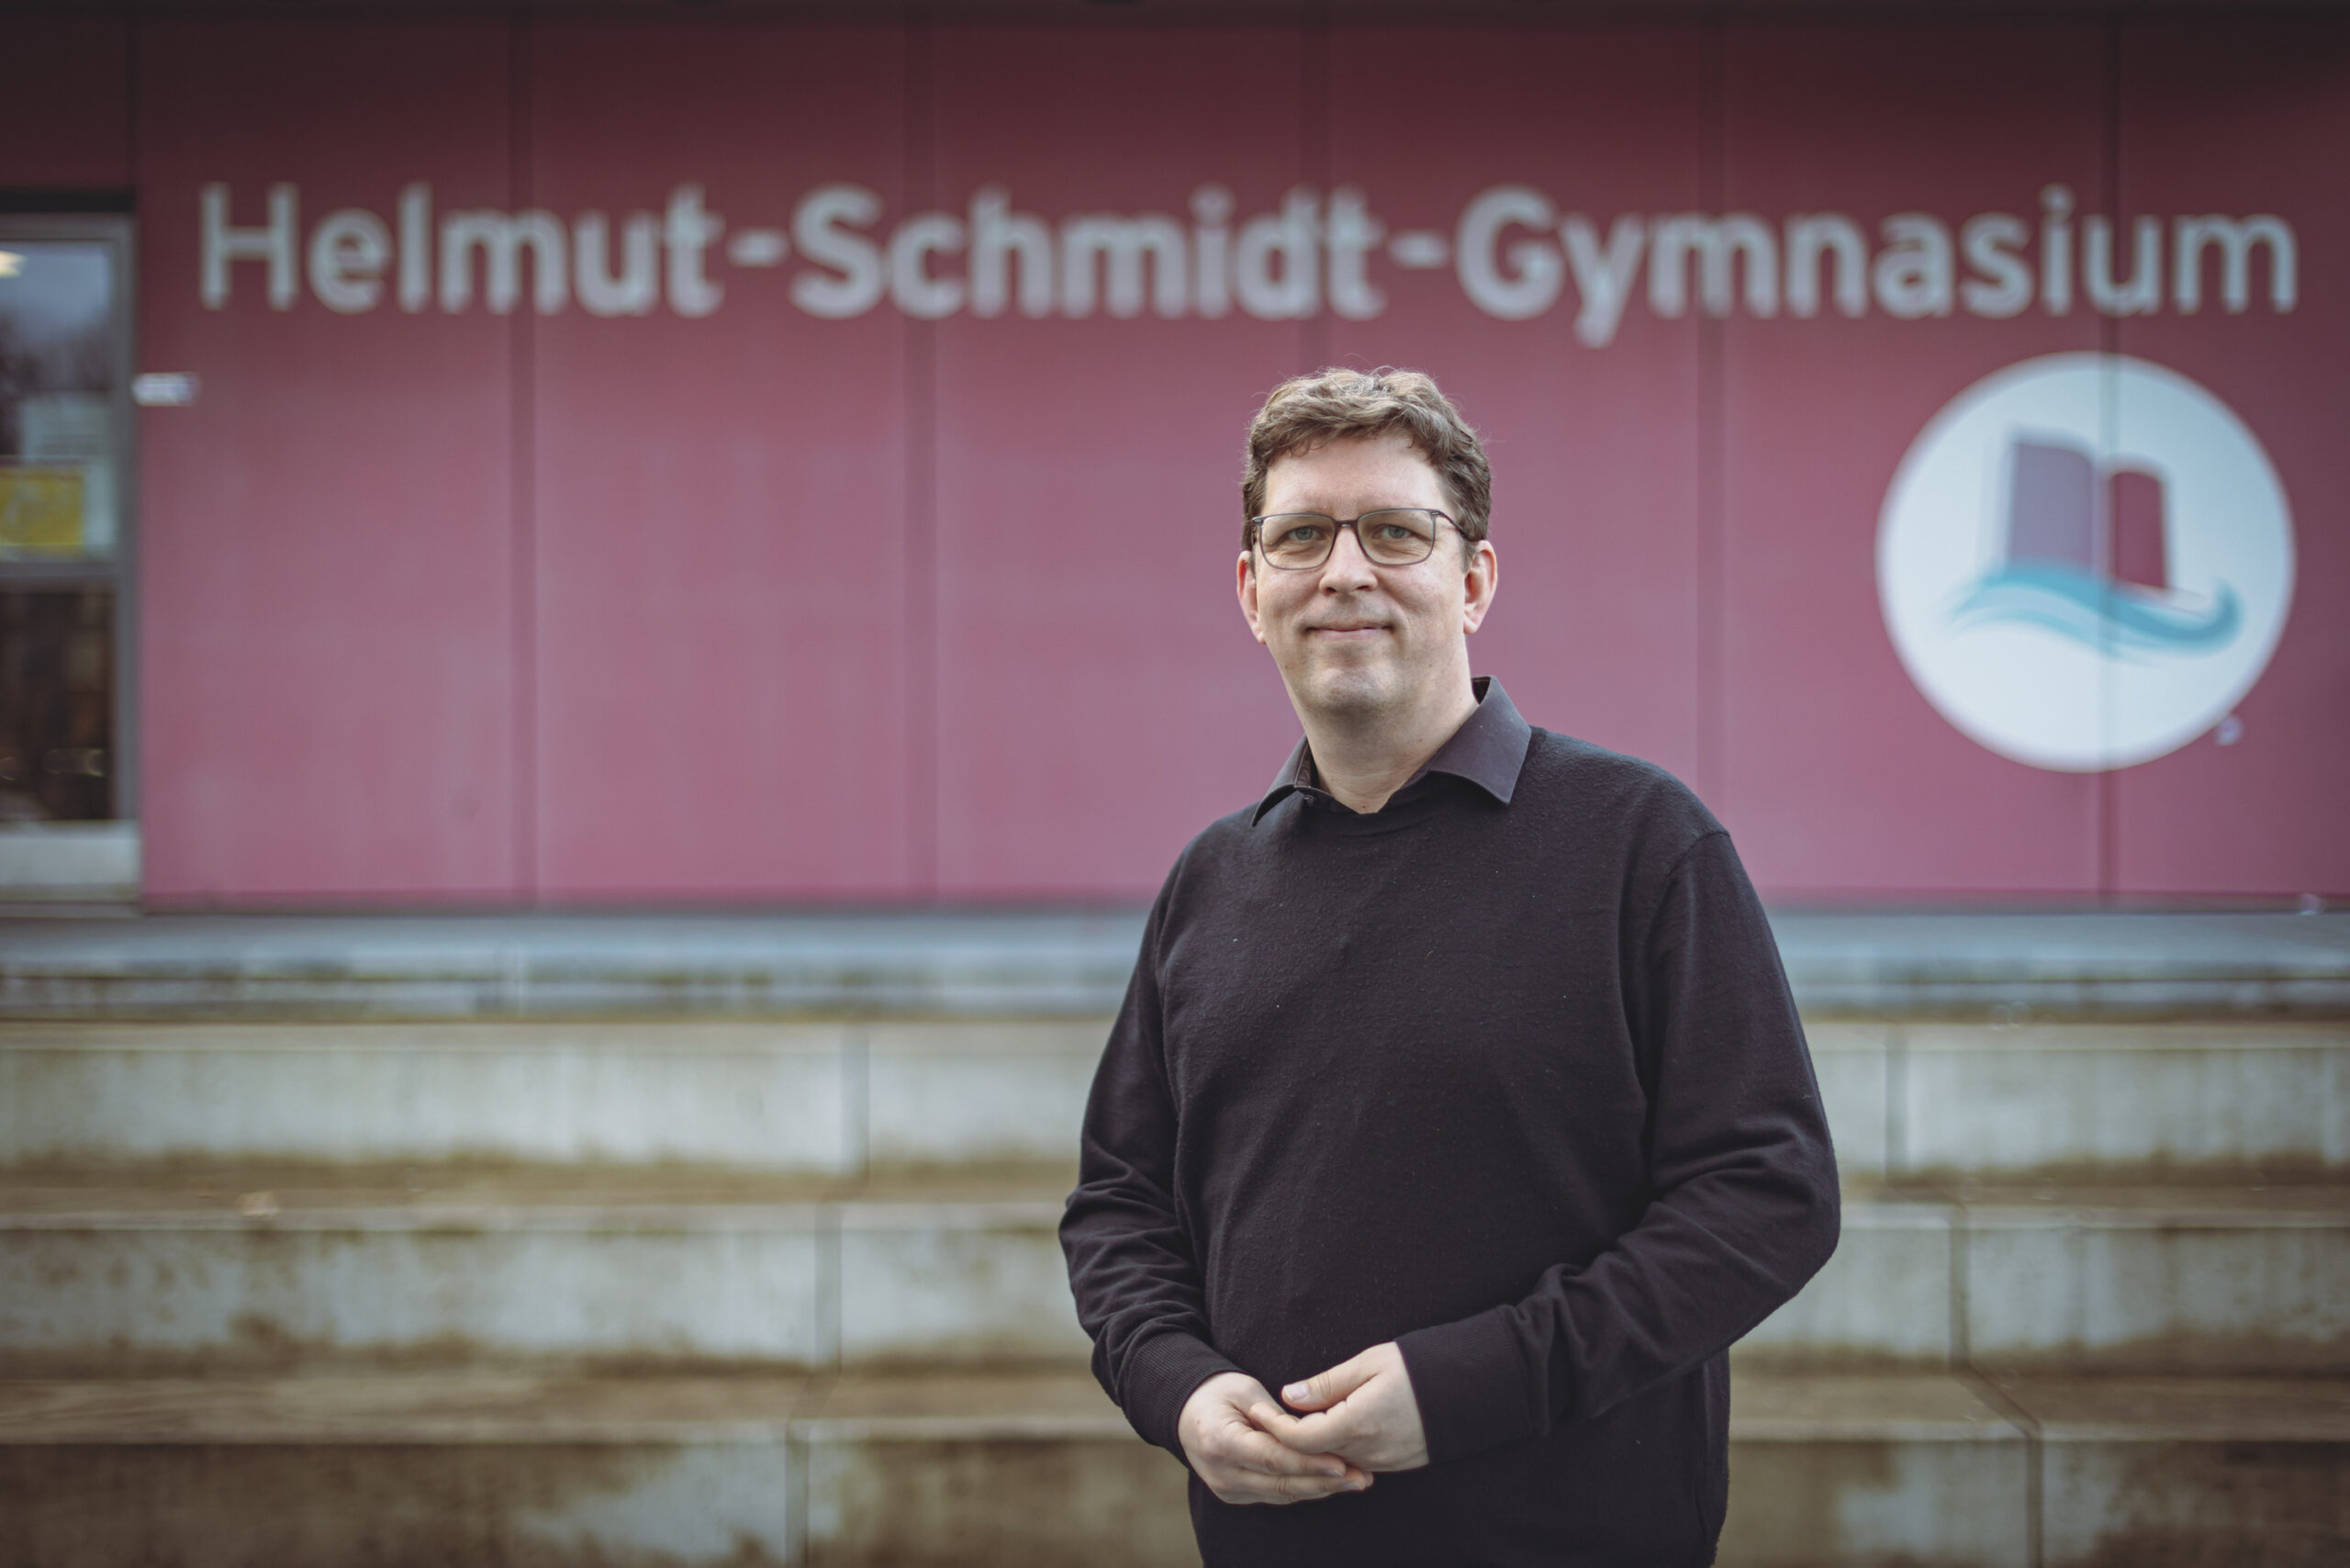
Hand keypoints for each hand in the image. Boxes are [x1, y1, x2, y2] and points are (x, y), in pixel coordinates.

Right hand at [1178, 1371, 1373, 1504]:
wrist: (1186, 1412)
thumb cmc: (1218, 1392)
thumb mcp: (1245, 1389)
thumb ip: (1275, 1414)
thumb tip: (1310, 1431)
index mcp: (1221, 1441)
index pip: (1273, 1458)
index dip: (1309, 1463)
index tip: (1341, 1462)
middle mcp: (1222, 1473)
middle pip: (1281, 1483)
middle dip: (1324, 1482)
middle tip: (1361, 1477)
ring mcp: (1227, 1489)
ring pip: (1282, 1495)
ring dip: (1320, 1489)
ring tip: (1356, 1480)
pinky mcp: (1235, 1496)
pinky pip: (1275, 1496)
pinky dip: (1304, 1490)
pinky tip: (1331, 1483)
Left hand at [1256, 1341, 1429, 1473]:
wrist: (1471, 1388)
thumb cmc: (1418, 1366)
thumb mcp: (1368, 1363)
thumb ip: (1326, 1384)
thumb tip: (1289, 1396)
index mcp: (1358, 1423)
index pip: (1300, 1439)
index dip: (1274, 1426)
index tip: (1257, 1409)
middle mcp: (1369, 1450)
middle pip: (1313, 1455)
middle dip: (1287, 1439)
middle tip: (1267, 1417)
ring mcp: (1385, 1462)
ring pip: (1333, 1461)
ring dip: (1312, 1447)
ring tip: (1293, 1422)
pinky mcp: (1397, 1465)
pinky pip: (1356, 1463)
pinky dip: (1336, 1451)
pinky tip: (1330, 1432)